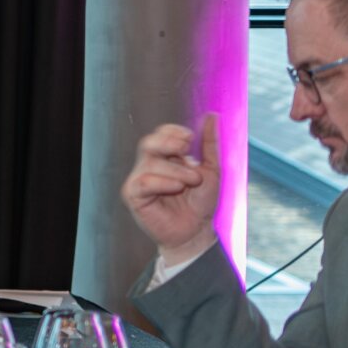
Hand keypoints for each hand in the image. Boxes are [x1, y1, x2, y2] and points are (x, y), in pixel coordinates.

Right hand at [121, 114, 220, 264]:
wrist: (196, 231)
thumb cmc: (201, 203)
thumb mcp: (211, 170)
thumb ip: (209, 144)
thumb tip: (213, 116)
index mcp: (166, 157)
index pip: (161, 133)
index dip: (173, 131)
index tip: (190, 138)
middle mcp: (149, 165)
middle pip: (148, 143)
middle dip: (168, 142)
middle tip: (186, 149)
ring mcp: (139, 180)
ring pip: (150, 163)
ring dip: (176, 170)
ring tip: (193, 181)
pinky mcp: (133, 195)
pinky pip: (143, 181)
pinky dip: (162, 182)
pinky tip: (176, 188)